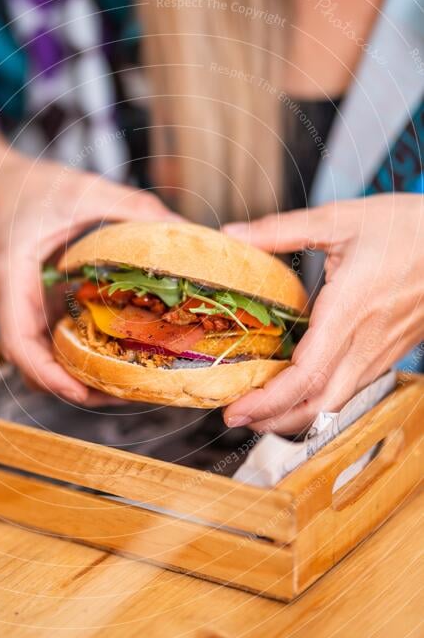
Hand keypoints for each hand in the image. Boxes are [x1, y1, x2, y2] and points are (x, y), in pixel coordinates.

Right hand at [0, 153, 177, 403]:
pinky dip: (87, 360)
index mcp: (15, 280)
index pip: (20, 343)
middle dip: (78, 388)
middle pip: (37, 368)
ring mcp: (31, 314)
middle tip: (127, 394)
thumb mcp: (86, 191)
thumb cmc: (34, 191)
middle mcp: (18, 307)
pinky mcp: (45, 313)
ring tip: (132, 385)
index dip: (49, 374)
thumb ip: (133, 209)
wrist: (2, 188)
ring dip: (84, 380)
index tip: (82, 390)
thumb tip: (187, 231)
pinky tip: (125, 356)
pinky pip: (60, 347)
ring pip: (49, 365)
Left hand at [222, 194, 423, 433]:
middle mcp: (367, 339)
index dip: (269, 400)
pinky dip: (320, 399)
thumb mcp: (339, 218)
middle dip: (275, 420)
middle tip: (237, 417)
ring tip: (260, 412)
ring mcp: (382, 350)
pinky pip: (352, 387)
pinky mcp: (390, 350)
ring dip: (296, 415)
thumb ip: (280, 230)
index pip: (307, 374)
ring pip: (337, 401)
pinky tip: (297, 392)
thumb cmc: (405, 226)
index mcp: (350, 307)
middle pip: (320, 403)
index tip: (236, 408)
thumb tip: (232, 234)